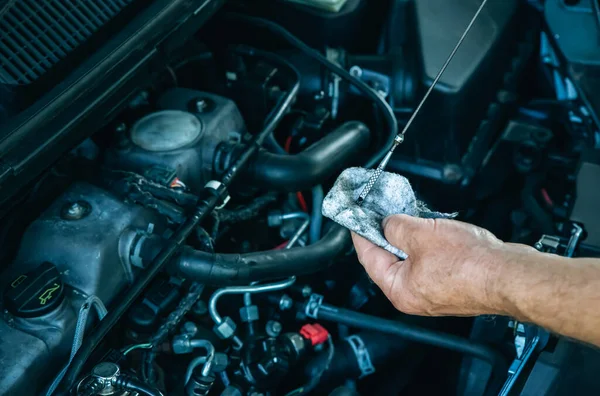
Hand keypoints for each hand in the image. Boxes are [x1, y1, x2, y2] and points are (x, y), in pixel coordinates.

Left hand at [352, 214, 532, 316]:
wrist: (509, 275)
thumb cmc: (470, 264)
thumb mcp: (420, 233)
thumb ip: (395, 226)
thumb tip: (388, 223)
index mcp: (399, 290)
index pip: (368, 258)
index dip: (360, 235)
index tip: (355, 221)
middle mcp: (415, 296)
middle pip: (390, 260)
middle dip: (387, 234)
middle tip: (382, 213)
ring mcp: (435, 291)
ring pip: (414, 259)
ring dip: (412, 238)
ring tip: (412, 217)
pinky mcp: (454, 284)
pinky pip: (433, 261)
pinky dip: (430, 244)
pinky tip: (436, 230)